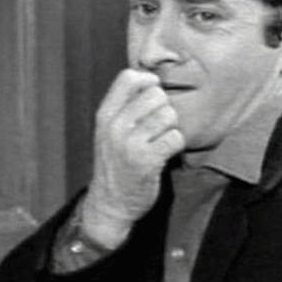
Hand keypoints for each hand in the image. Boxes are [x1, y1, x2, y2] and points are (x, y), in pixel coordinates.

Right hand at [81, 69, 184, 248]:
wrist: (110, 204)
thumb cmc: (115, 163)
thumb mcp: (109, 131)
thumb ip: (125, 106)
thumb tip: (152, 79)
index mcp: (105, 115)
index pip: (129, 77)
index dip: (149, 82)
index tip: (153, 97)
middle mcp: (115, 126)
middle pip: (156, 95)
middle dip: (164, 109)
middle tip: (157, 127)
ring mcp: (130, 144)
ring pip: (169, 115)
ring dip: (171, 128)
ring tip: (160, 141)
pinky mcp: (147, 161)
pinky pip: (176, 138)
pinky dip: (176, 145)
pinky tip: (165, 154)